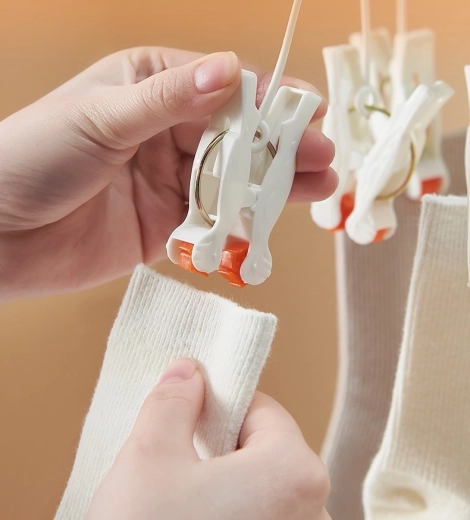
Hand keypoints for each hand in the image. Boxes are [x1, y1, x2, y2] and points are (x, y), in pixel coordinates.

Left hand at [0, 48, 335, 300]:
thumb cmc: (34, 158)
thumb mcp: (101, 117)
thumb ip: (167, 100)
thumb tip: (229, 70)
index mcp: (150, 87)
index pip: (222, 88)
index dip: (267, 99)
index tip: (308, 111)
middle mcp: (165, 131)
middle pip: (236, 136)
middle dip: (280, 145)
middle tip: (323, 155)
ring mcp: (169, 181)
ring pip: (233, 179)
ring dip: (274, 184)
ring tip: (319, 185)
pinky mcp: (167, 226)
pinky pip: (214, 221)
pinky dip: (244, 222)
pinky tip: (274, 221)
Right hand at [86, 358, 330, 519]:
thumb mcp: (149, 456)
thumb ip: (173, 401)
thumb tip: (187, 372)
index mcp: (295, 471)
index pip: (261, 409)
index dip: (219, 405)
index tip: (189, 412)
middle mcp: (314, 513)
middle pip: (264, 450)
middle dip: (218, 448)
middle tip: (177, 460)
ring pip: (260, 490)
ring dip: (222, 486)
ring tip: (180, 501)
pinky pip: (260, 519)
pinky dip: (231, 514)